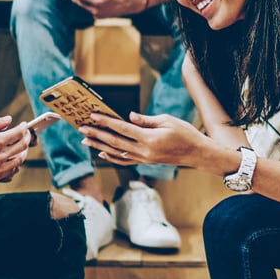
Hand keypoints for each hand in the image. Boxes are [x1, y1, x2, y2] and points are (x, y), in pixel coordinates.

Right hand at [0, 116, 31, 185]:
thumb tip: (9, 120)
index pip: (19, 133)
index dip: (24, 127)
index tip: (24, 125)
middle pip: (23, 146)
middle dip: (27, 138)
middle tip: (25, 134)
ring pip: (20, 160)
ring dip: (23, 152)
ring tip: (19, 146)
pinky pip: (12, 173)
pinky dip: (15, 166)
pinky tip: (11, 160)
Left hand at [79, 111, 207, 168]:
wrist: (197, 153)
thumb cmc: (185, 134)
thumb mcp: (168, 121)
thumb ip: (146, 120)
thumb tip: (129, 116)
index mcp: (149, 139)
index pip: (122, 128)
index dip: (107, 122)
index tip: (93, 116)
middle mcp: (144, 151)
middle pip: (115, 142)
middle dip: (97, 134)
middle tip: (82, 128)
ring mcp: (144, 159)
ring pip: (116, 152)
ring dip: (100, 146)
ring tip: (86, 140)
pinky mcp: (146, 162)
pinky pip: (125, 160)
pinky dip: (112, 157)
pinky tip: (103, 153)